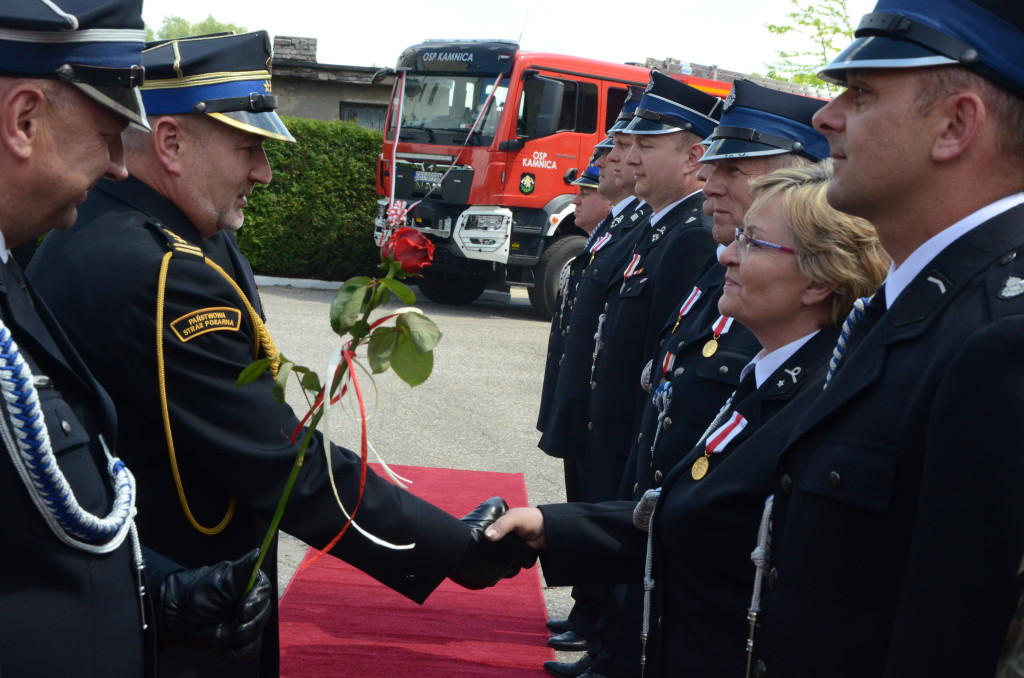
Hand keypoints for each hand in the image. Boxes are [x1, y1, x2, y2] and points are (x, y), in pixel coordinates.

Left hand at [157, 548, 271, 660]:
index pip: (265, 592)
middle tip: (232, 627)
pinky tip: (228, 649)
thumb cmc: (196, 594)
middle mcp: (250, 602)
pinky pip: (251, 649)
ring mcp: (246, 622)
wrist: (176, 617)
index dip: (256, 603)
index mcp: (249, 584)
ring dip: (241, 639)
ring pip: (258, 633)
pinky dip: (241, 652)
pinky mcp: (239, 640)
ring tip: (220, 636)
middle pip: (264, 615)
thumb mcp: (220, 582)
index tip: (242, 610)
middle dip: (248, 625)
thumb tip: (257, 552)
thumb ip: (242, 570)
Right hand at [449, 497, 537, 589]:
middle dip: (474, 557)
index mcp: (492, 527)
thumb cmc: (528, 520)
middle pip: (481, 551)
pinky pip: (503, 568)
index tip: (457, 549)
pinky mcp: (511, 561)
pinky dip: (500, 571)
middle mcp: (495, 540)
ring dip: (488, 566)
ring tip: (475, 571)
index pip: (474, 536)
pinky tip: (492, 575)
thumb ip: (502, 526)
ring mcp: (503, 551)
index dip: (466, 542)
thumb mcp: (513, 519)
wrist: (548, 531)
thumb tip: (487, 536)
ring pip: (492, 562)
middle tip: (463, 564)